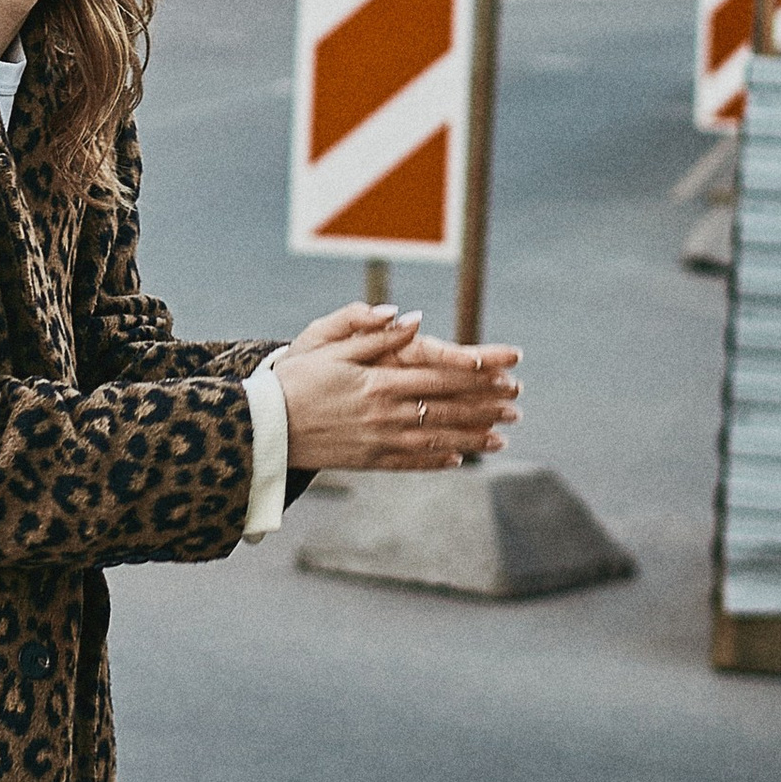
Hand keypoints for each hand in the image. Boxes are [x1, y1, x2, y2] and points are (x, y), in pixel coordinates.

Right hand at [275, 307, 522, 474]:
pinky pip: (412, 462)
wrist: (264, 427)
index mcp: (380, 381)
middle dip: (485, 406)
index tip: (506, 370)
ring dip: (472, 438)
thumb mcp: (330, 347)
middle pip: (447, 408)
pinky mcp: (369, 461)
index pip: (441, 375)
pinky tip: (459, 459)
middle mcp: (386, 413)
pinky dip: (438, 461)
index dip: (478, 373)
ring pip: (437, 439)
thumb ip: (374, 334)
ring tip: (502, 438)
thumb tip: (412, 318)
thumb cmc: (295, 380)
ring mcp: (380, 440)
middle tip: (516, 405)